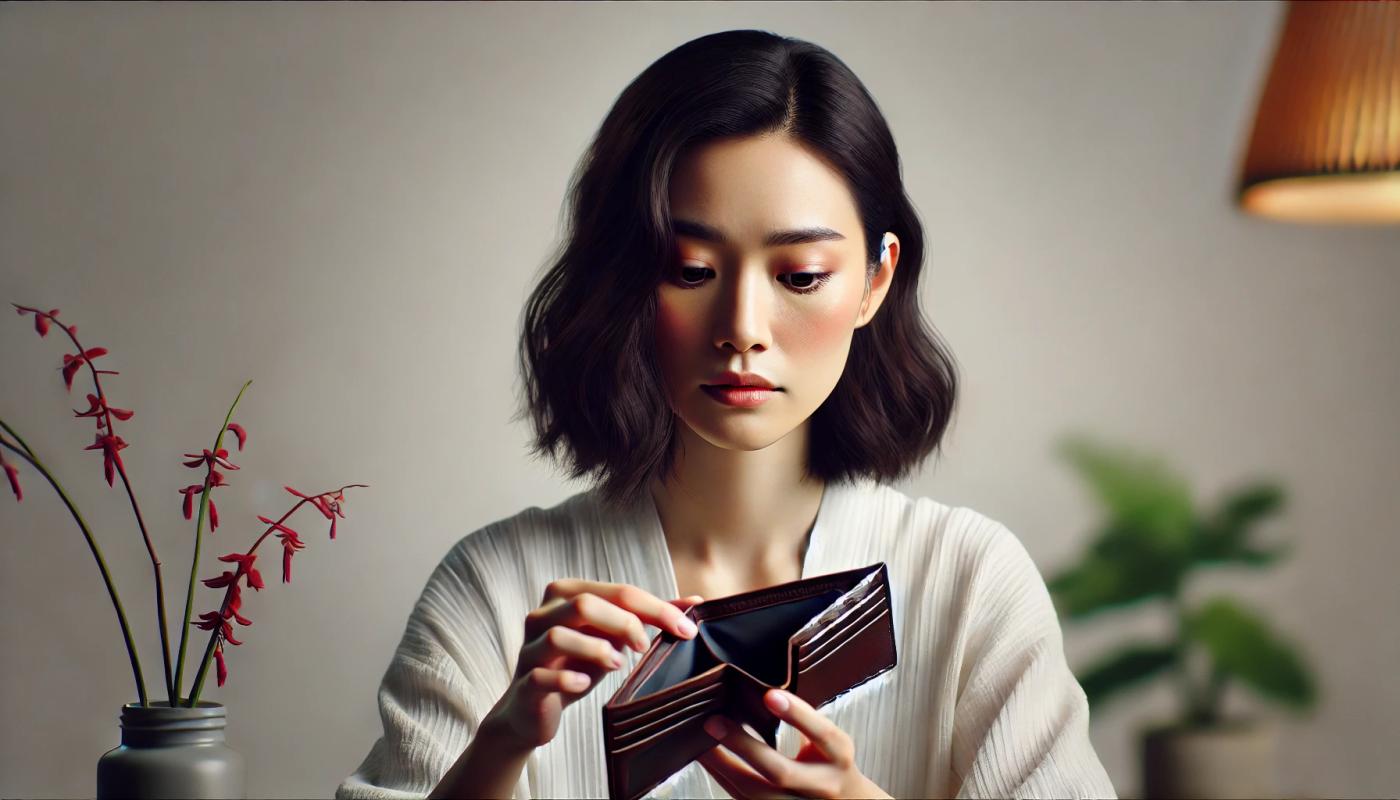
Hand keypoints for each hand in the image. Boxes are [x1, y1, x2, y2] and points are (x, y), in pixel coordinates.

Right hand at [484, 579, 703, 750]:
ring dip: (596, 648)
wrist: (532, 708)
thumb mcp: (612, 637)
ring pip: (559, 635)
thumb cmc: (576, 665)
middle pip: (586, 604)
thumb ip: (647, 618)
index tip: (686, 629)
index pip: (618, 591)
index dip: (655, 608)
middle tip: (645, 647)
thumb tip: (695, 602)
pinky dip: (568, 678)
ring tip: (617, 664)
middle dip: (626, 623)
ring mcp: (530, 648)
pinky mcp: (525, 682)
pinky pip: (542, 675)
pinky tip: (585, 683)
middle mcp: (543, 614)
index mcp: (567, 593)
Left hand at [697, 688, 892, 798]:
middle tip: (713, 722)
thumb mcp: (829, 739)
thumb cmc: (830, 763)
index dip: (797, 714)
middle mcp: (821, 785)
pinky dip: (724, 778)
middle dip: (743, 746)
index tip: (769, 694)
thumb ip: (803, 720)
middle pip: (780, 771)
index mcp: (838, 756)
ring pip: (755, 792)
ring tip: (698, 743)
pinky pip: (744, 798)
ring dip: (722, 766)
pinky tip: (708, 761)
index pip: (821, 733)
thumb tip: (760, 689)